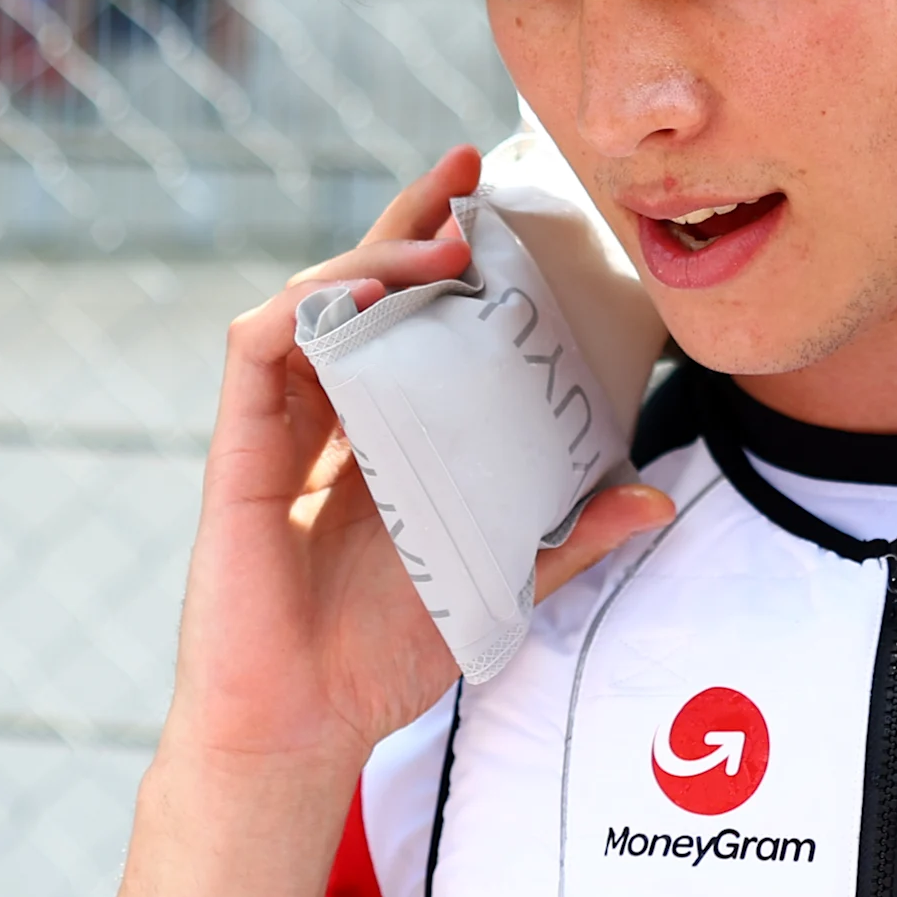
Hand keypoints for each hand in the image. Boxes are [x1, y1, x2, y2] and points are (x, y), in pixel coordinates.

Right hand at [170, 146, 674, 774]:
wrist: (302, 728)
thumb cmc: (380, 660)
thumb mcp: (497, 581)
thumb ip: (565, 537)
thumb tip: (657, 497)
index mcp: (376, 435)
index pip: (406, 319)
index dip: (442, 252)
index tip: (494, 200)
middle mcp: (322, 415)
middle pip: (358, 287)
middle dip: (409, 217)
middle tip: (466, 169)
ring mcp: (275, 426)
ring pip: (312, 299)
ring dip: (375, 257)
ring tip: (445, 245)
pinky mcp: (238, 447)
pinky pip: (258, 345)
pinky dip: (310, 306)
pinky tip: (365, 294)